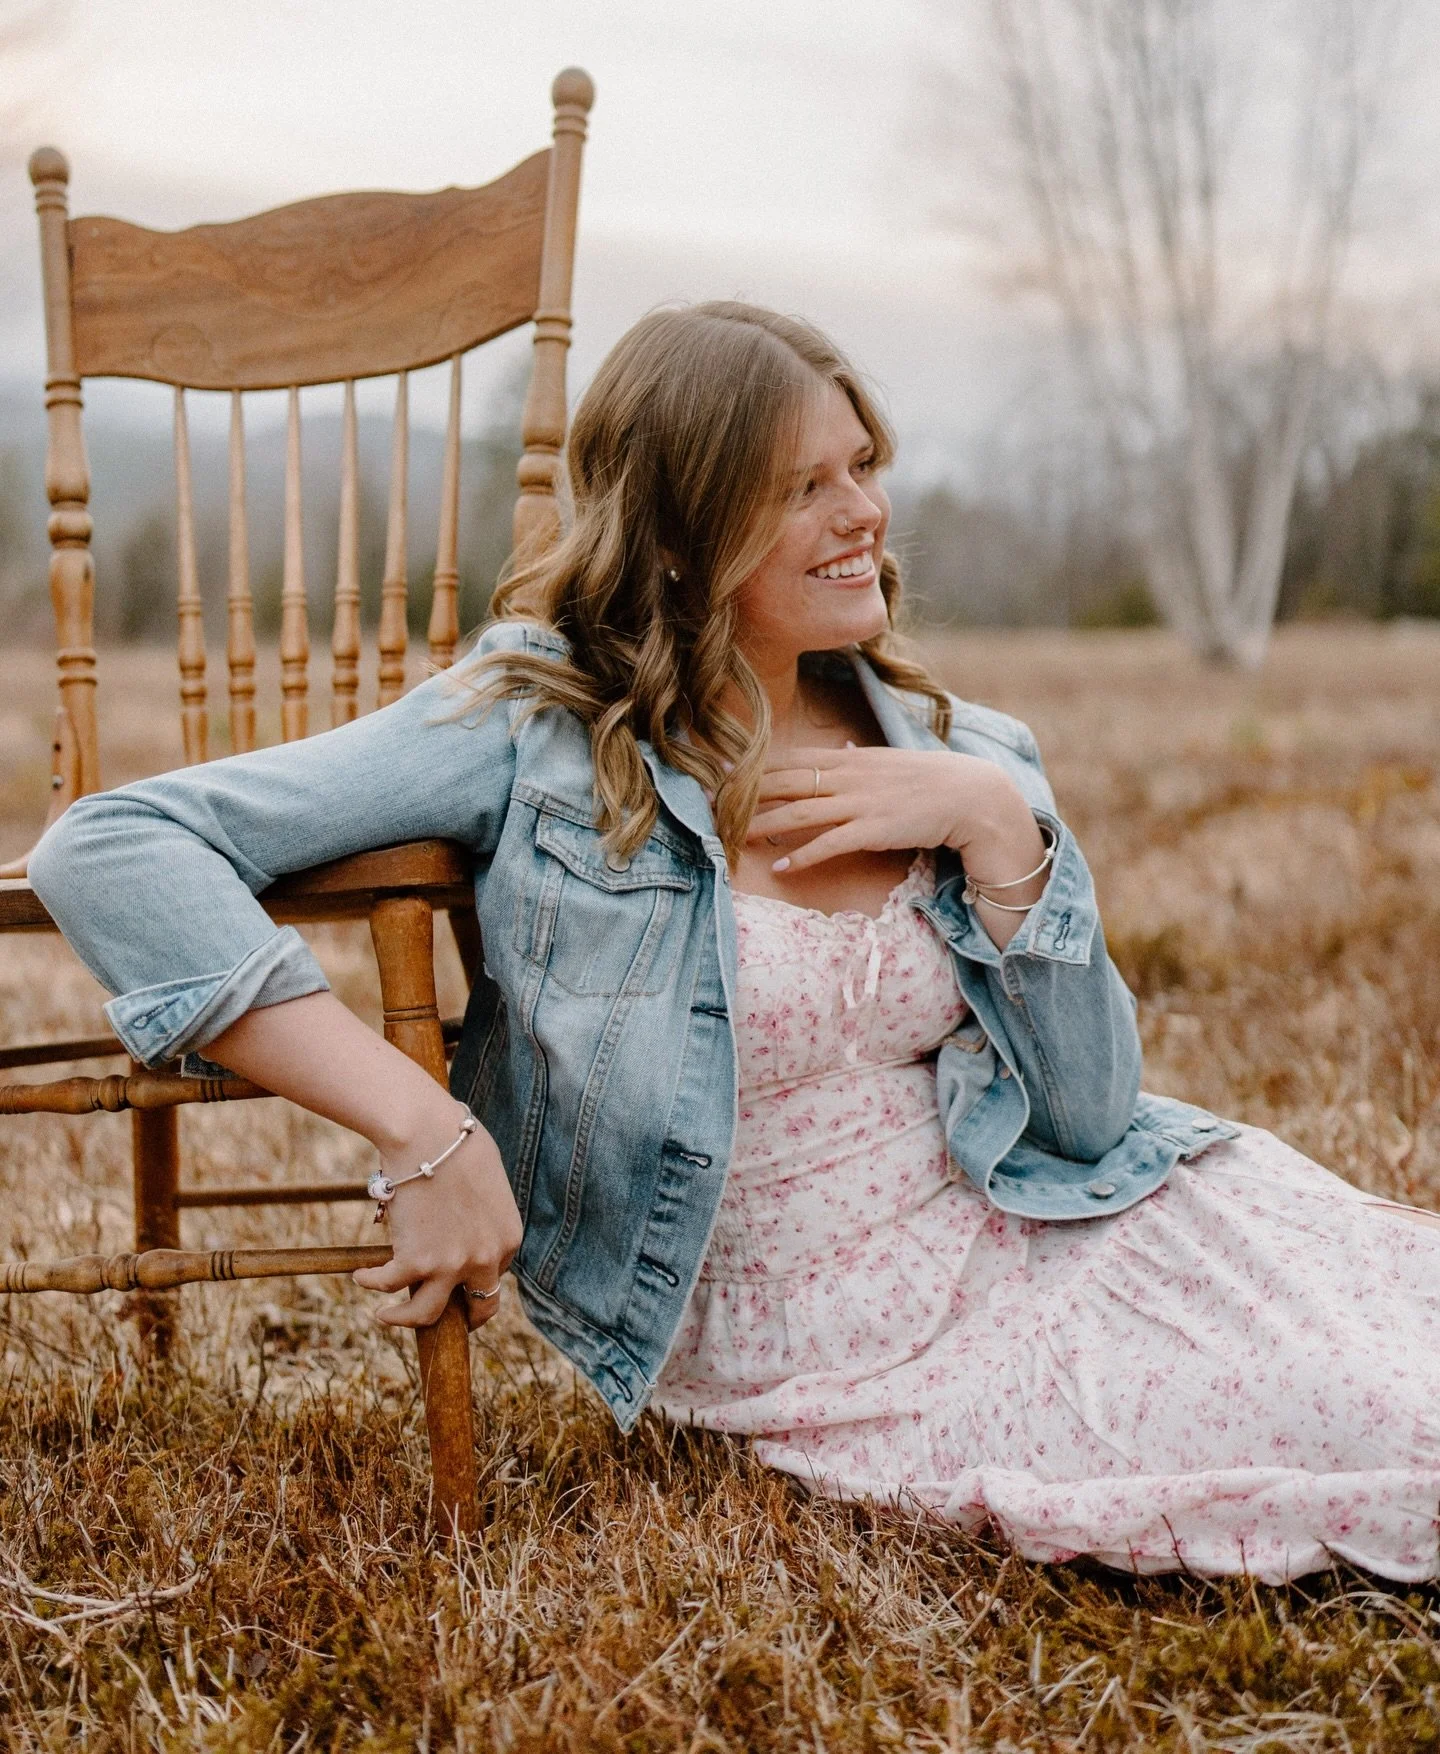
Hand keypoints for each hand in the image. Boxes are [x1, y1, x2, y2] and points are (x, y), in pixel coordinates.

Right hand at [352, 1117, 521, 1331]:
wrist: (427, 1134)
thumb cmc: (455, 1143)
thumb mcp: (488, 1182)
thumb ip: (484, 1211)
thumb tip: (463, 1221)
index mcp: (509, 1238)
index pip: (496, 1273)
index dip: (474, 1277)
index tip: (457, 1278)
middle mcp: (485, 1259)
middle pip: (479, 1307)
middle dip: (462, 1319)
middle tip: (440, 1321)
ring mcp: (450, 1266)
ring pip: (426, 1314)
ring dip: (403, 1318)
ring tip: (386, 1315)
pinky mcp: (415, 1262)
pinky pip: (388, 1286)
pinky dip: (371, 1283)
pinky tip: (361, 1276)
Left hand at [748, 744, 1034, 875]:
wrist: (970, 795)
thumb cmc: (931, 781)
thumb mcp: (890, 762)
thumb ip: (862, 759)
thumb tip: (846, 750)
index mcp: (849, 759)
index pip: (790, 760)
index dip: (753, 767)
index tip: (721, 774)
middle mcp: (848, 776)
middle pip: (785, 783)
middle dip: (745, 794)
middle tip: (709, 804)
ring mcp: (859, 803)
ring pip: (799, 813)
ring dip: (763, 825)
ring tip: (733, 836)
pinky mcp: (873, 829)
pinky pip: (829, 843)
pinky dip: (802, 855)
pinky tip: (780, 867)